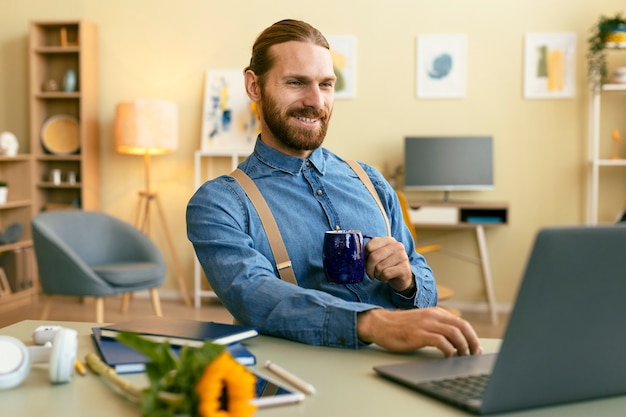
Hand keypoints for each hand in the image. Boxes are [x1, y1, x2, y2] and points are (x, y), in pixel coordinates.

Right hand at [357, 307, 482, 356]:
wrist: (380, 324)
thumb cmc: (400, 326)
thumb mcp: (422, 322)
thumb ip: (437, 326)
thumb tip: (455, 341)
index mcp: (436, 312)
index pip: (462, 323)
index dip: (472, 337)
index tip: (475, 349)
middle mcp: (433, 316)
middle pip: (462, 326)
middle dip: (472, 342)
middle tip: (474, 354)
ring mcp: (426, 324)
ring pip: (454, 333)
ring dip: (463, 347)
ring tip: (463, 357)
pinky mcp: (418, 334)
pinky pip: (441, 342)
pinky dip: (449, 350)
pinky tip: (448, 357)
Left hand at [365, 237, 413, 293]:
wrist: (402, 277)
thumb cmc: (387, 265)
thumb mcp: (378, 256)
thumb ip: (369, 253)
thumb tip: (355, 256)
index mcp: (388, 240)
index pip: (369, 246)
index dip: (365, 257)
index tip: (367, 262)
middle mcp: (397, 246)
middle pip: (373, 256)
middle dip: (369, 268)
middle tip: (371, 273)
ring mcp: (402, 256)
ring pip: (379, 267)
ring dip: (377, 274)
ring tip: (381, 274)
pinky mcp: (405, 268)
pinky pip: (386, 274)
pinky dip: (383, 278)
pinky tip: (387, 278)